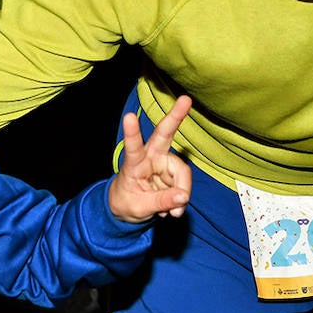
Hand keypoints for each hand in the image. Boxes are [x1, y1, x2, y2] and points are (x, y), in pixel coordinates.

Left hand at [107, 95, 192, 222]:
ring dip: (180, 194)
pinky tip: (170, 208)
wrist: (126, 209)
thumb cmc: (126, 202)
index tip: (129, 117)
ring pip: (182, 173)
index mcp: (134, 163)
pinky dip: (180, 200)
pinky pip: (184, 186)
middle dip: (175, 117)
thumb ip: (161, 202)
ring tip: (172, 213)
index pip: (133, 147)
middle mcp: (150, 157)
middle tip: (185, 99)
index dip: (132, 133)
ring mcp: (164, 163)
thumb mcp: (139, 208)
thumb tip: (184, 197)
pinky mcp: (173, 173)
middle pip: (164, 134)